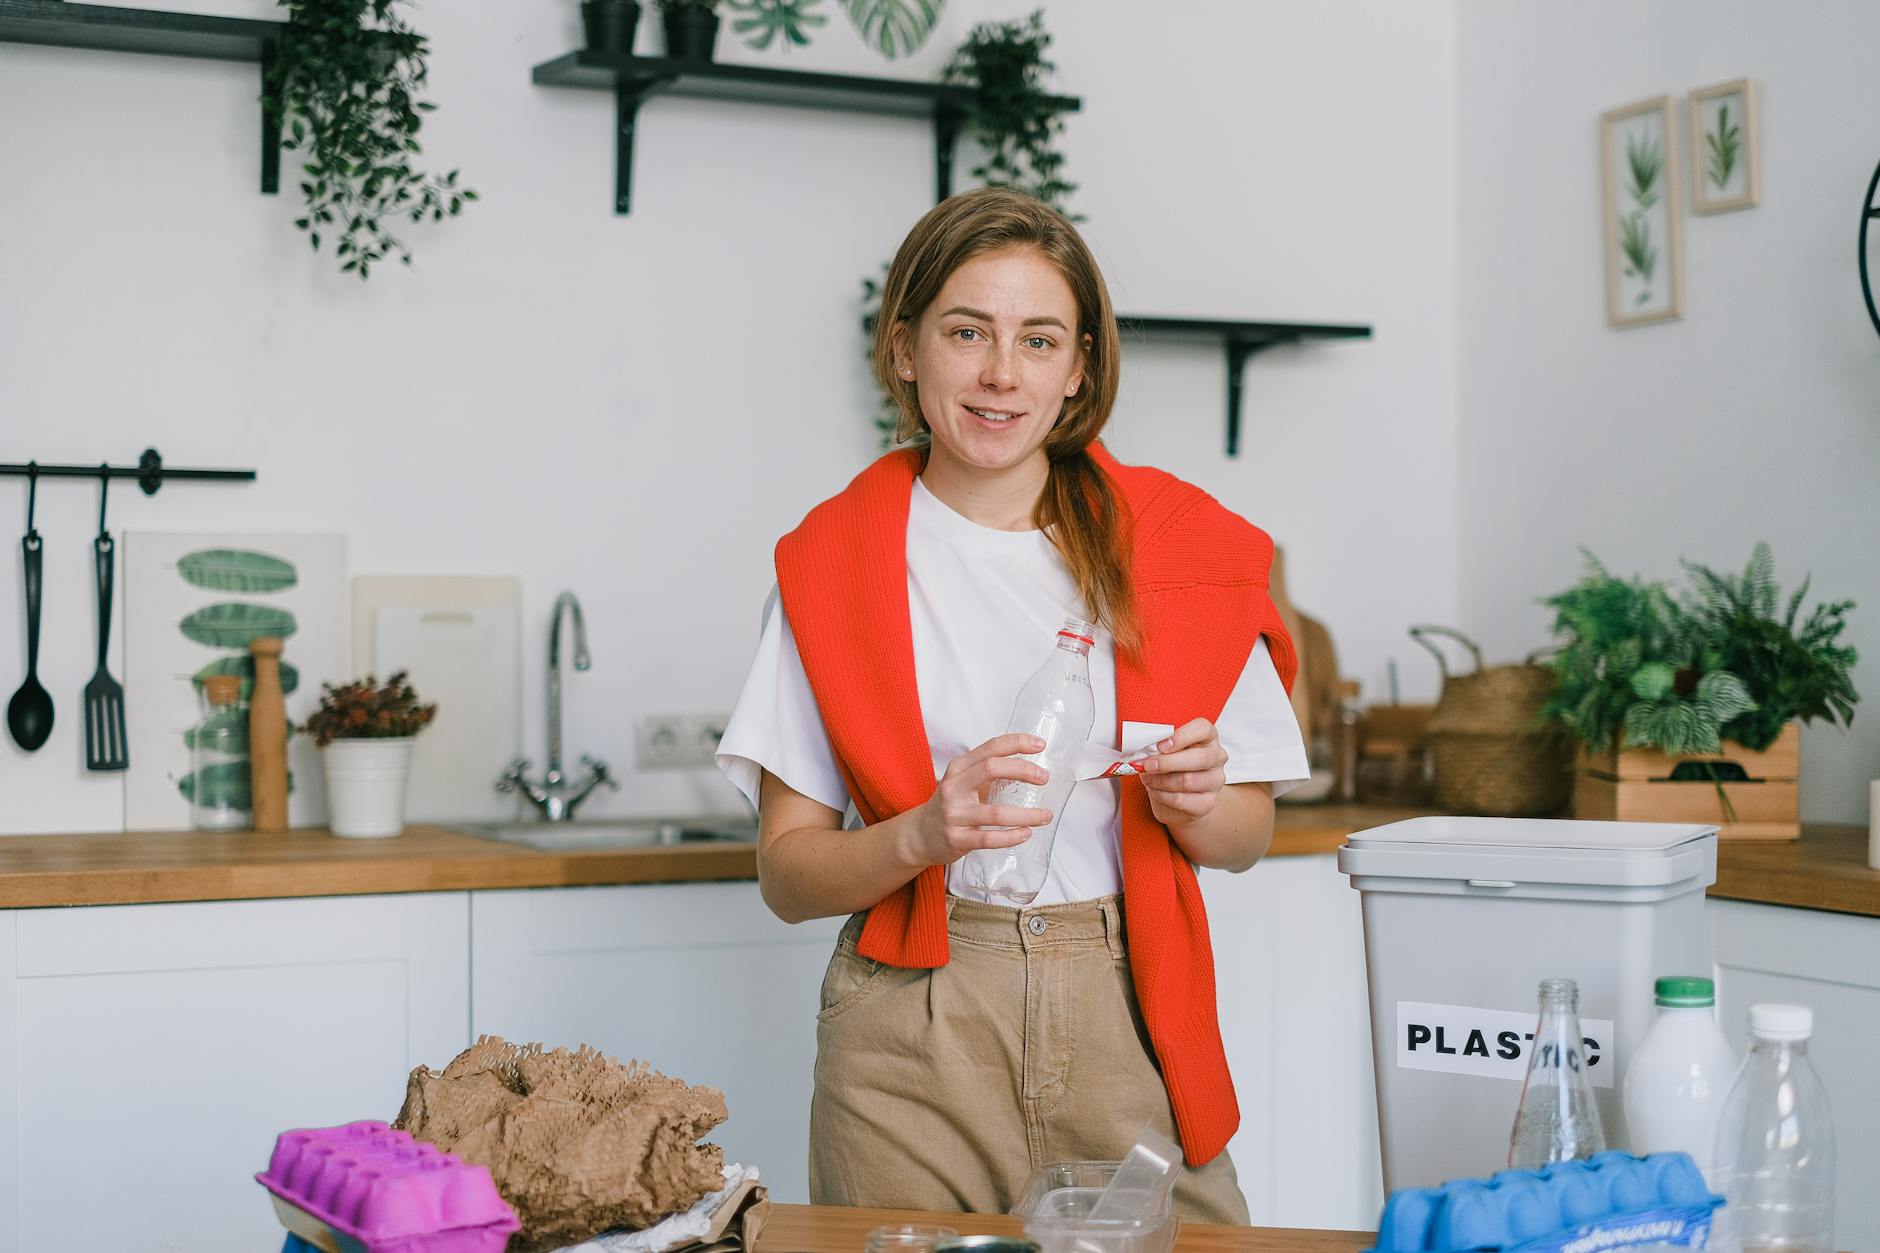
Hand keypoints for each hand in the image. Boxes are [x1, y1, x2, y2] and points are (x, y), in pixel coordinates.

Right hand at [902, 733, 1052, 866]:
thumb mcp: (962, 782)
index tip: (1039, 745)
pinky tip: (1026, 833)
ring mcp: (954, 814)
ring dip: (1026, 814)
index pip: (990, 748)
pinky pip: (989, 839)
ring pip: (996, 812)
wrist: (918, 835)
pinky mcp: (956, 839)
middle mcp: (953, 787)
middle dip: (1023, 770)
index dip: (1017, 743)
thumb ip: (989, 772)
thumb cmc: (951, 805)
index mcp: (958, 768)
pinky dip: (1012, 837)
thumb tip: (1030, 767)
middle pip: (991, 769)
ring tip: (1045, 815)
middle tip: (1044, 778)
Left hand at [1139, 718, 1228, 826]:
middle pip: (1199, 758)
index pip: (1203, 729)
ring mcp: (1215, 781)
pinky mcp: (1208, 802)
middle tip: (1148, 765)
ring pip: (1188, 781)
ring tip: (1148, 779)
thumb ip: (1158, 748)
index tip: (1161, 746)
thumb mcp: (1165, 752)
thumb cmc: (1171, 767)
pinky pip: (1182, 800)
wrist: (1179, 797)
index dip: (1181, 736)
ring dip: (1161, 781)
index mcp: (1207, 737)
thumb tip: (1143, 752)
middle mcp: (1217, 757)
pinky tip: (1155, 791)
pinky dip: (1163, 796)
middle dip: (1167, 762)